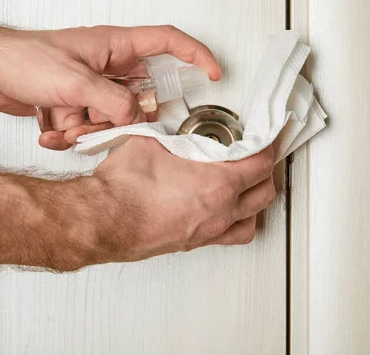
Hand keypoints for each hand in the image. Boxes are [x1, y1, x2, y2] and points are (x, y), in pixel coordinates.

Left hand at [0, 25, 221, 149]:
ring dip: (89, 131)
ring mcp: (92, 89)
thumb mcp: (74, 81)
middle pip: (139, 97)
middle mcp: (108, 68)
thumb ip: (112, 101)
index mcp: (115, 47)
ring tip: (63, 123)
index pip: (167, 42)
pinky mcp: (76, 107)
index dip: (195, 54)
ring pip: (113, 120)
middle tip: (100, 121)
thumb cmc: (23, 58)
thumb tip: (135, 117)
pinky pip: (89, 129)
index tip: (214, 72)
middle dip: (122, 118)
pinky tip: (48, 128)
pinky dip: (70, 135)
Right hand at [48, 137, 276, 269]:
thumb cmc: (124, 189)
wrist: (103, 219)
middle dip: (265, 171)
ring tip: (247, 186)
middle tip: (256, 157)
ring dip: (255, 200)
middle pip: (264, 191)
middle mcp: (219, 211)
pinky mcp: (195, 242)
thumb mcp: (152, 140)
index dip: (266, 146)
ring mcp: (209, 230)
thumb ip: (173, 133)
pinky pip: (231, 236)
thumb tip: (172, 127)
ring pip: (253, 218)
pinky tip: (227, 212)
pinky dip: (237, 222)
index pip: (260, 163)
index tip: (263, 138)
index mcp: (217, 183)